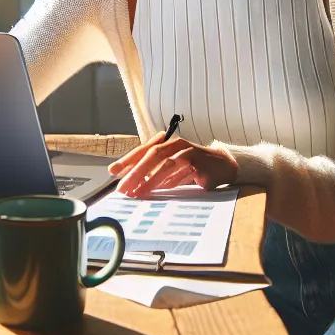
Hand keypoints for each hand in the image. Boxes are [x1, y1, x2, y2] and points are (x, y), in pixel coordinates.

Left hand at [108, 133, 237, 198]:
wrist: (222, 165)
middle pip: (152, 155)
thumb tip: (131, 182)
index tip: (113, 171)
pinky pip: (182, 174)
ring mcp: (189, 153)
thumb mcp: (170, 165)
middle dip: (136, 172)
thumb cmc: (192, 165)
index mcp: (167, 142)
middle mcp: (176, 144)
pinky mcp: (199, 164)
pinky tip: (161, 190)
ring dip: (150, 180)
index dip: (127, 160)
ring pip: (166, 164)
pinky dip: (171, 182)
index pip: (143, 150)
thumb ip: (153, 170)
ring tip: (139, 192)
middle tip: (123, 187)